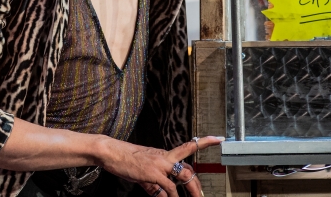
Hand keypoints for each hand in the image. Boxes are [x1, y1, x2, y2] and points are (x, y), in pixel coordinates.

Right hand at [97, 135, 223, 196]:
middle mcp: (165, 157)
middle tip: (201, 196)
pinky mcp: (152, 173)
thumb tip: (163, 195)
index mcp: (164, 153)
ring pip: (184, 176)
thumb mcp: (144, 169)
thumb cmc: (126, 159)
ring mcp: (159, 164)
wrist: (112, 152)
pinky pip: (168, 188)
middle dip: (197, 185)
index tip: (219, 139)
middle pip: (189, 169)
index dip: (205, 142)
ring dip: (191, 191)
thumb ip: (155, 183)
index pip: (189, 146)